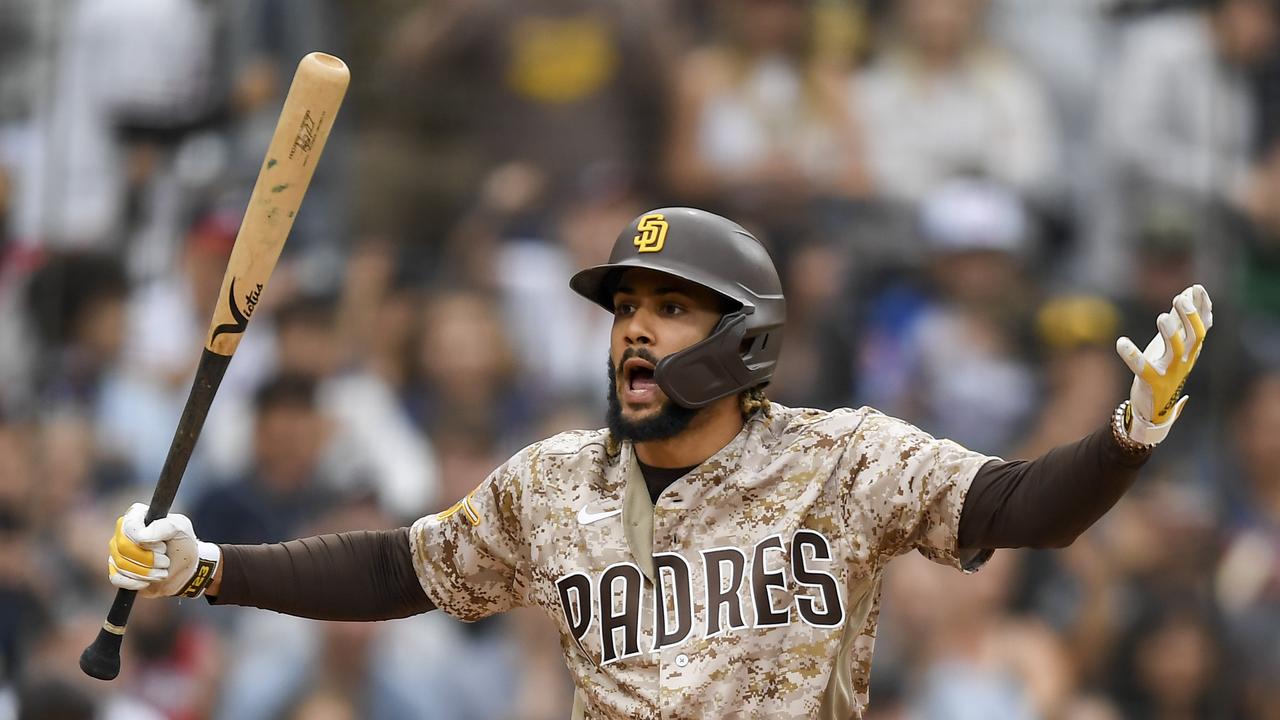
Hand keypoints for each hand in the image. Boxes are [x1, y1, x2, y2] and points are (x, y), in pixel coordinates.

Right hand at [108, 503, 219, 598]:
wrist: (184, 569)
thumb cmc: (182, 544)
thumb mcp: (181, 528)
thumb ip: (165, 526)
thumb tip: (141, 536)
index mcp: (136, 515)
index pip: (129, 526)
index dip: (148, 541)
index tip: (163, 546)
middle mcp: (122, 532)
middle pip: (123, 547)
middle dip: (149, 559)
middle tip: (165, 560)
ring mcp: (117, 552)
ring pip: (121, 564)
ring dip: (147, 572)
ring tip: (162, 570)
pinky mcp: (116, 571)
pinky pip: (116, 578)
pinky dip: (135, 582)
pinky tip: (147, 581)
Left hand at [1115, 284, 1212, 443]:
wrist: (1154, 408)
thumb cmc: (1164, 369)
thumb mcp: (1173, 343)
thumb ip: (1179, 321)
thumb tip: (1186, 294)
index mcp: (1191, 349)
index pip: (1204, 326)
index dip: (1202, 307)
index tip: (1196, 288)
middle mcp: (1185, 360)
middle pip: (1195, 336)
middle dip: (1189, 317)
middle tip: (1179, 298)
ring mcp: (1170, 372)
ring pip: (1176, 351)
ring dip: (1170, 334)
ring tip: (1161, 317)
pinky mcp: (1152, 383)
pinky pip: (1143, 369)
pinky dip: (1132, 356)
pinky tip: (1121, 342)